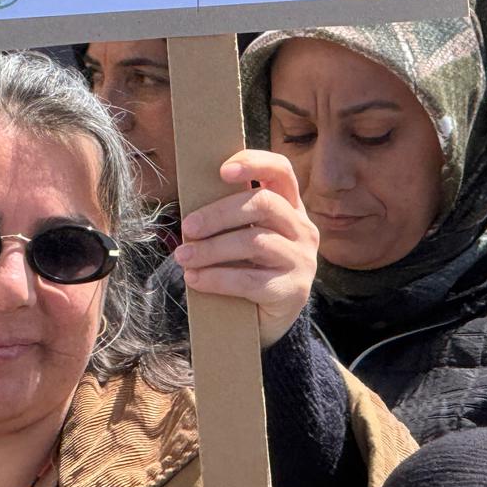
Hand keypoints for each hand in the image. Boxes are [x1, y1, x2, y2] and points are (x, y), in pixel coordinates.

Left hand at [174, 150, 318, 350]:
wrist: (265, 323)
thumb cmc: (245, 269)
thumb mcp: (241, 235)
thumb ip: (230, 215)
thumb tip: (191, 201)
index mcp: (290, 207)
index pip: (281, 171)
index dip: (254, 163)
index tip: (222, 170)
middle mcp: (303, 229)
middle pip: (263, 204)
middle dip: (218, 214)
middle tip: (187, 228)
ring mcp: (302, 260)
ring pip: (254, 241)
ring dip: (211, 249)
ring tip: (184, 257)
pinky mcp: (294, 291)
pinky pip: (250, 279)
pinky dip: (217, 278)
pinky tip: (195, 279)